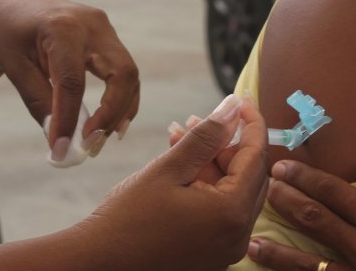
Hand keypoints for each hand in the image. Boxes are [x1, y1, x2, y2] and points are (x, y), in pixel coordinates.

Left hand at [0, 0, 138, 155]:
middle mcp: (90, 24)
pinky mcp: (108, 36)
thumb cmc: (9, 34)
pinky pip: (125, 71)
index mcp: (61, 28)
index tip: (61, 149)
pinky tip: (112, 125)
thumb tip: (59, 141)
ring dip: (119, 112)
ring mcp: (104, 28)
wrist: (12, 2)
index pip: (72, 82)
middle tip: (91, 146)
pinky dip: (122, 99)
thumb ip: (38, 102)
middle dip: (111, 115)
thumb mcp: (15, 67)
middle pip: (121, 74)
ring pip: (129, 74)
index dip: (69, 119)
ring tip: (98, 142)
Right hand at [72, 96, 269, 269]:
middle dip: (228, 143)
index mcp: (231, 214)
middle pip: (249, 176)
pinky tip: (180, 165)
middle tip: (200, 119)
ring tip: (180, 136)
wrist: (99, 262)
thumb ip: (204, 137)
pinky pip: (220, 212)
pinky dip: (206, 186)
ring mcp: (225, 249)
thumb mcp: (167, 170)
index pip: (256, 158)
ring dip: (212, 163)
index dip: (250, 124)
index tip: (240, 100)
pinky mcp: (211, 254)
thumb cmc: (127, 219)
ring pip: (233, 193)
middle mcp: (237, 236)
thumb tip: (233, 107)